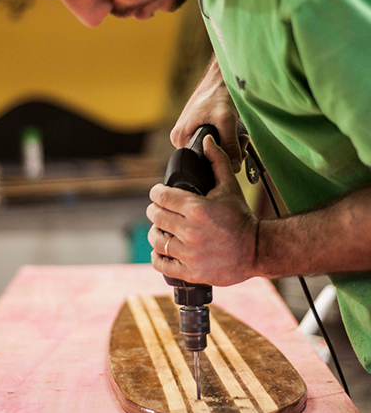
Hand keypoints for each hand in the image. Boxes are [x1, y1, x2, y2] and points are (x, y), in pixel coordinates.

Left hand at [147, 135, 257, 285]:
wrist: (257, 250)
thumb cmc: (241, 217)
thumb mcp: (230, 187)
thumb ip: (217, 161)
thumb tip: (207, 139)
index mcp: (197, 208)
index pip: (161, 196)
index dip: (156, 192)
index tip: (159, 193)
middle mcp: (191, 231)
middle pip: (156, 217)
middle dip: (156, 211)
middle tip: (160, 210)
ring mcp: (190, 254)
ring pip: (156, 240)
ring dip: (155, 233)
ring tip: (162, 229)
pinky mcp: (191, 272)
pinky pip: (161, 264)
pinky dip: (158, 256)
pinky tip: (163, 249)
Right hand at [171, 56, 248, 171]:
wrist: (221, 76)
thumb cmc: (218, 92)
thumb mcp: (226, 120)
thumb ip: (230, 145)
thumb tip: (234, 167)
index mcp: (180, 137)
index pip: (199, 162)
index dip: (219, 161)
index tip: (237, 155)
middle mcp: (182, 137)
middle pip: (207, 157)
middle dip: (228, 154)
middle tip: (242, 145)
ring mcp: (191, 133)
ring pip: (213, 151)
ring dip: (230, 148)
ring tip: (241, 137)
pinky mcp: (200, 130)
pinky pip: (214, 143)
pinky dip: (227, 141)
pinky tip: (237, 135)